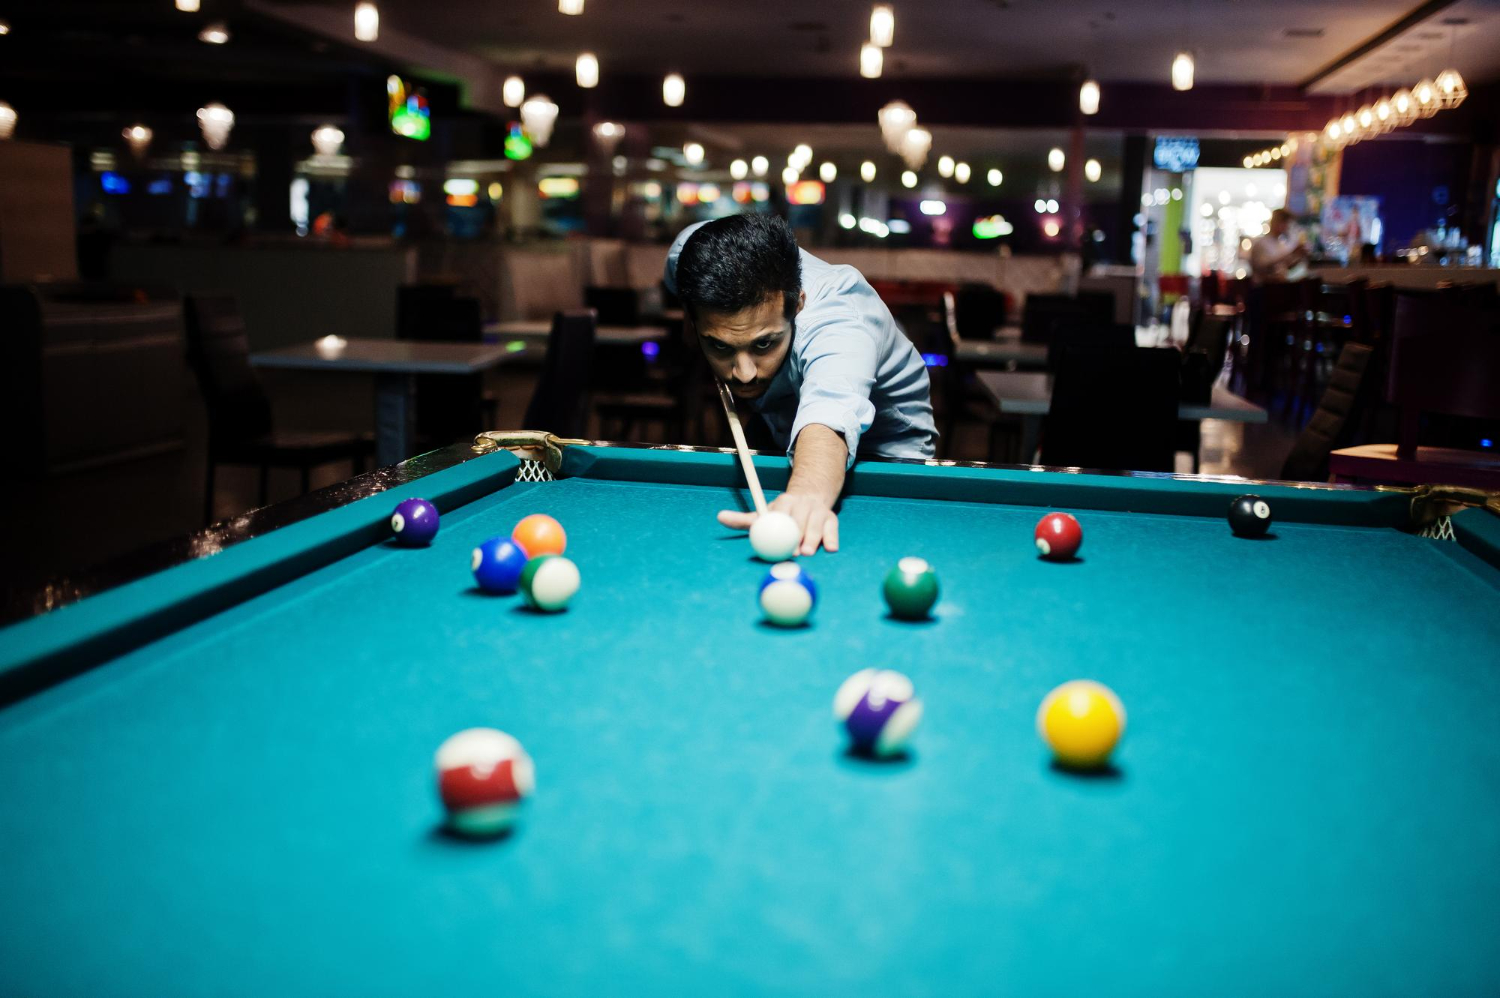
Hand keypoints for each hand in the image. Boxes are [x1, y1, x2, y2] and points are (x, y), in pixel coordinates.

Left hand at [718, 492, 839, 554]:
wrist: (809, 500)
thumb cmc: (781, 515)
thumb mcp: (763, 514)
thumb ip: (744, 520)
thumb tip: (719, 517)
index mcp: (785, 501)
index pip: (782, 511)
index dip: (781, 522)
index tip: (778, 537)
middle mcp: (803, 504)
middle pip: (802, 518)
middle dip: (798, 534)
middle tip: (794, 552)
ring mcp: (819, 511)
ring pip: (818, 524)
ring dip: (814, 539)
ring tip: (809, 553)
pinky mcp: (832, 520)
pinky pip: (834, 530)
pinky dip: (832, 539)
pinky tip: (831, 549)